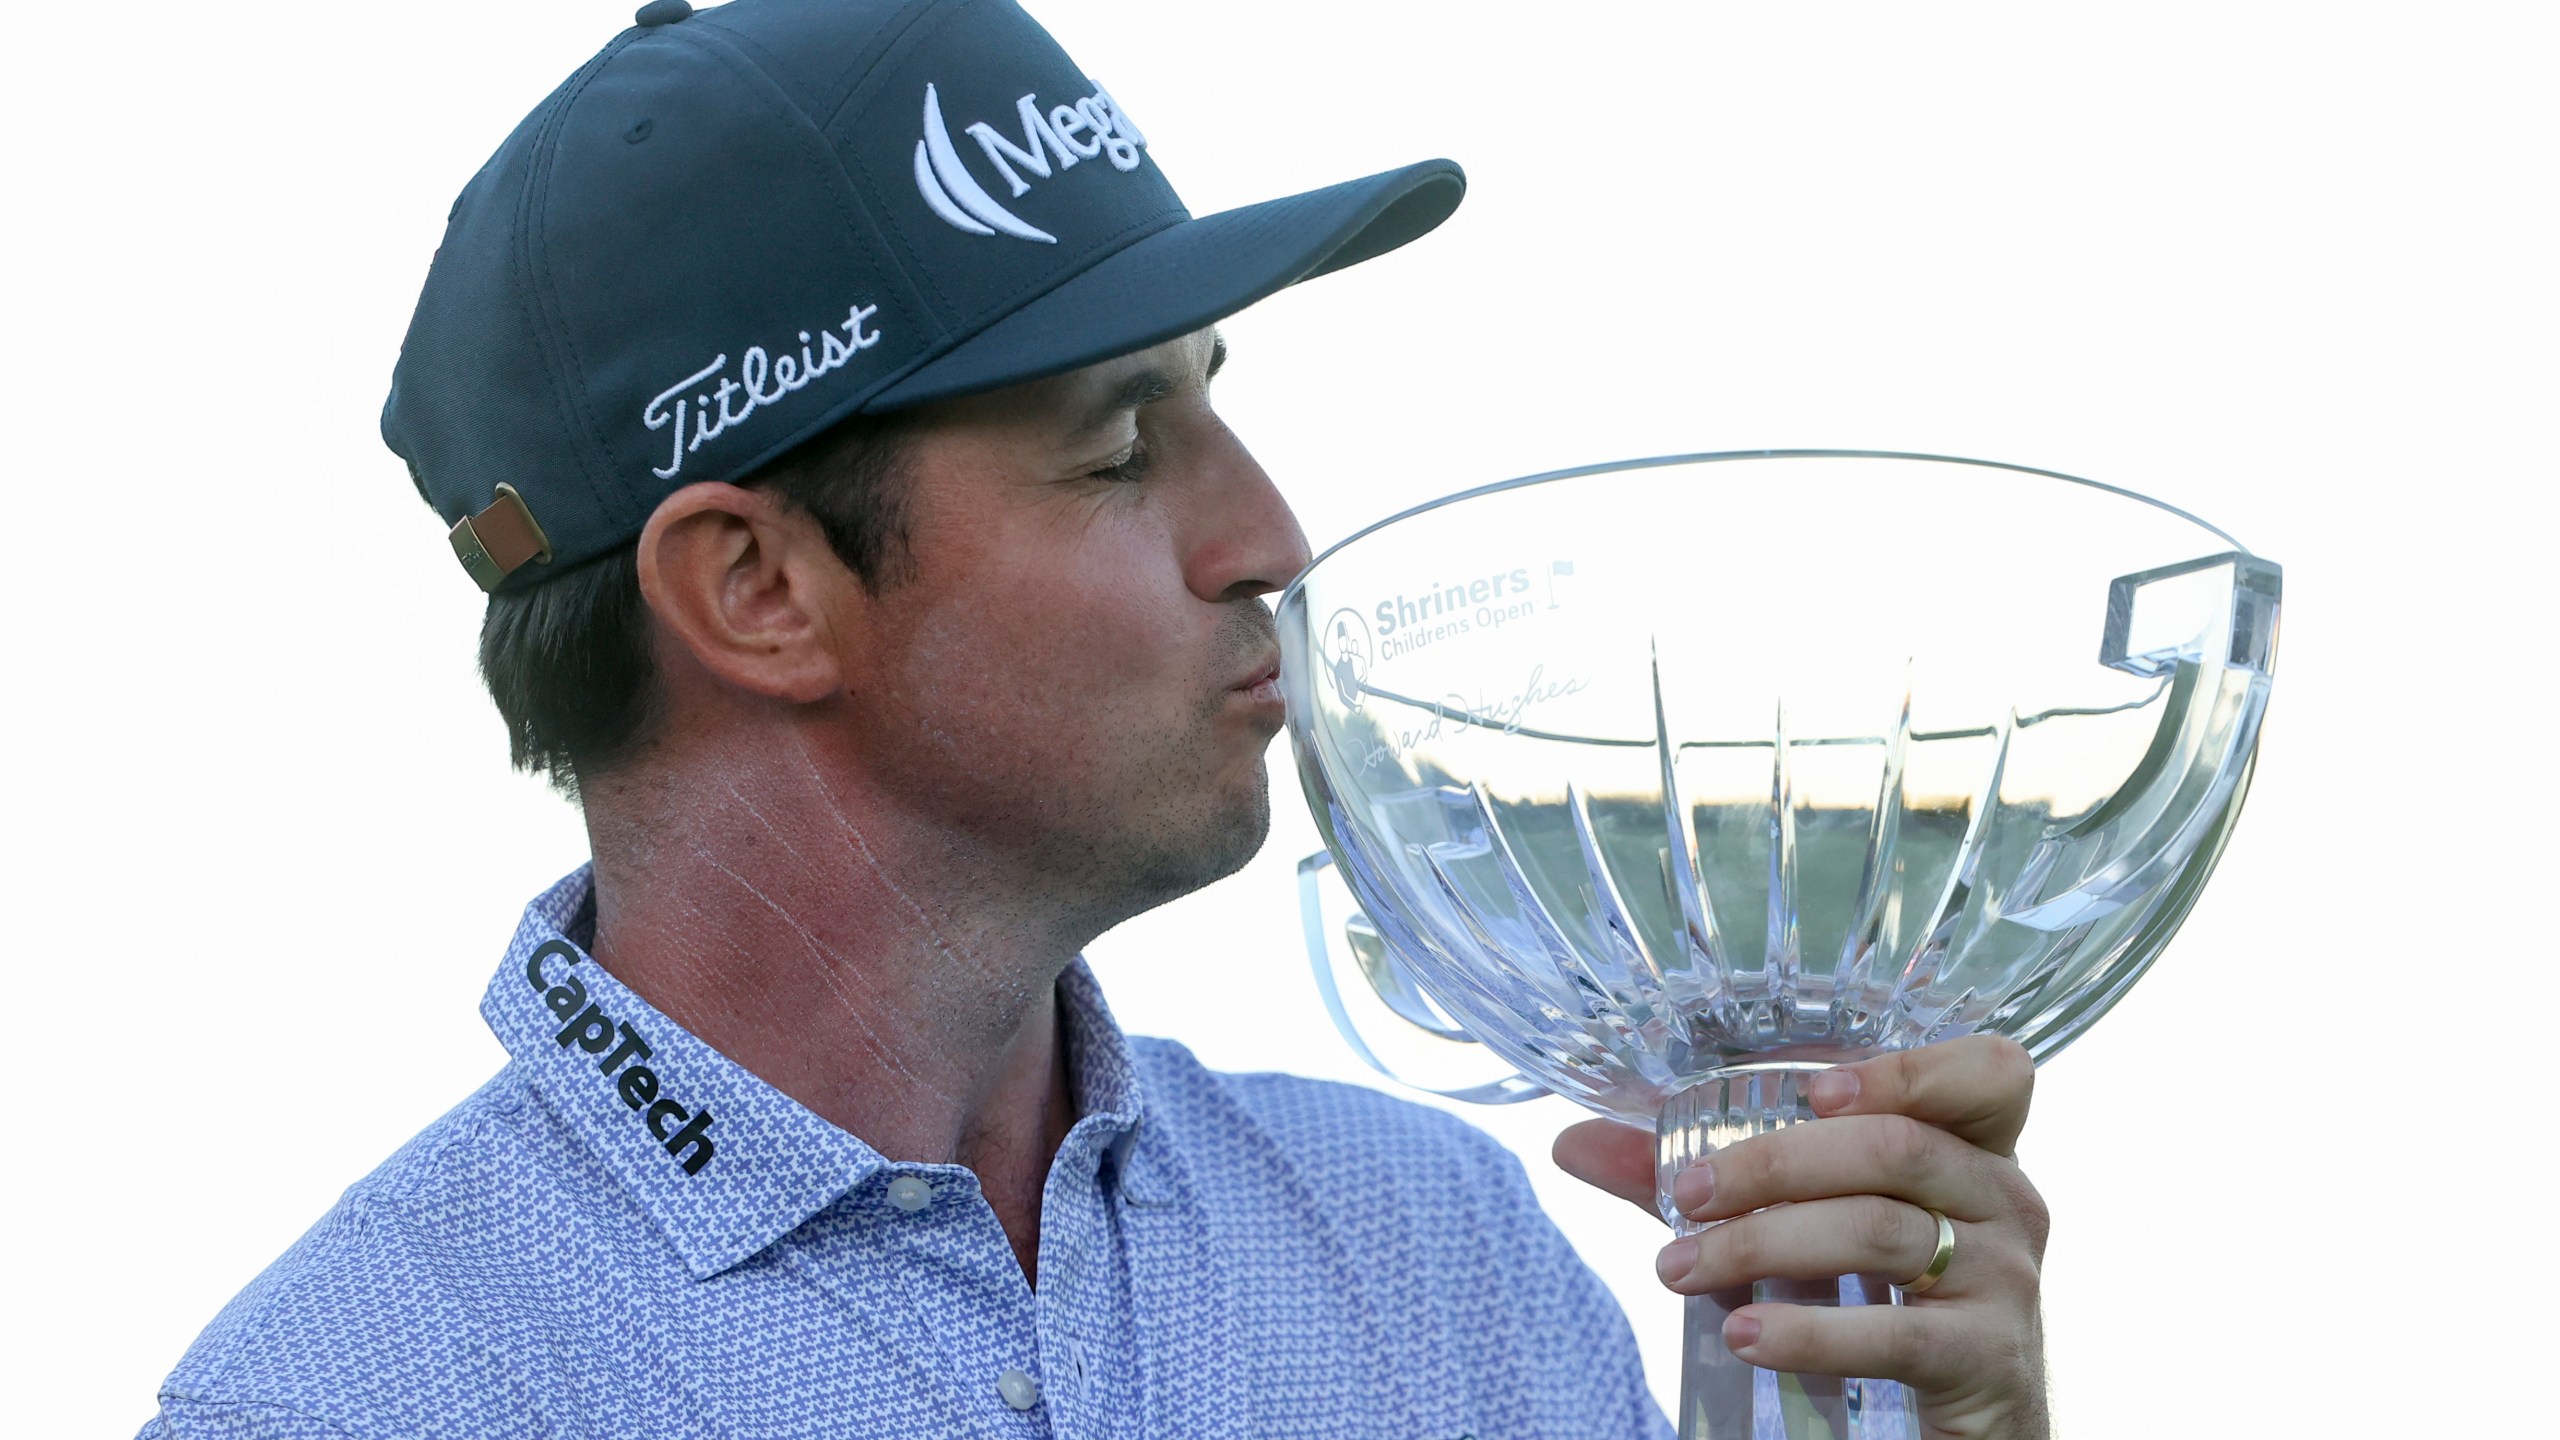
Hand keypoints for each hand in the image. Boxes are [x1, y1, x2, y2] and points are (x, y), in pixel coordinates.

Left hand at [1553, 1036, 2049, 1439]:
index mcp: (1973, 1148)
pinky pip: (1895, 1334)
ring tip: (1680, 1268)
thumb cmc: (1880, 1300)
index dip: (1906, 1069)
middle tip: (1686, 1194)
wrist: (1961, 1424)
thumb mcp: (1805, 1224)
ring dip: (1763, 1245)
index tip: (1810, 1092)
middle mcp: (2007, 1200)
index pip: (1987, 1073)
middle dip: (1772, 1165)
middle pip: (1892, 1148)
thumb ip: (1707, 1179)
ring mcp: (2007, 1280)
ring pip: (1879, 1233)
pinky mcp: (1988, 1359)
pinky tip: (1745, 1334)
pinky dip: (1811, 1332)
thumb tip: (1574, 1143)